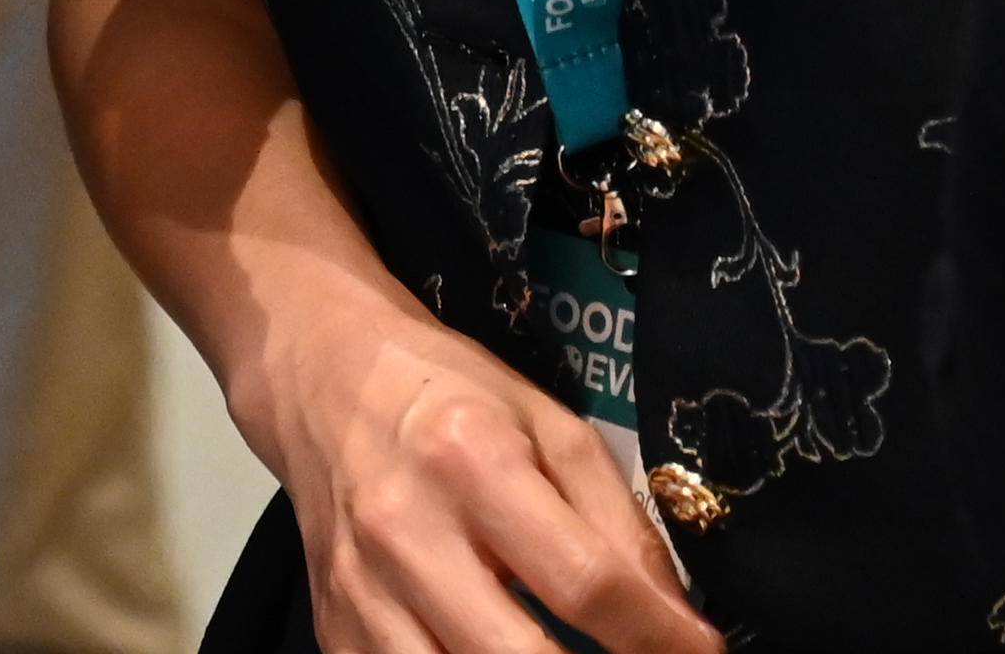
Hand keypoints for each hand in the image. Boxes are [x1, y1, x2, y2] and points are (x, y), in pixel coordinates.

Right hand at [237, 251, 717, 653]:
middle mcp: (406, 530)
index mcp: (472, 459)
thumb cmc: (450, 397)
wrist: (322, 376)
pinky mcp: (334, 628)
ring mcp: (361, 589)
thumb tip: (682, 624)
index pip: (586, 583)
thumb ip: (621, 523)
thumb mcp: (551, 426)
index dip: (661, 639)